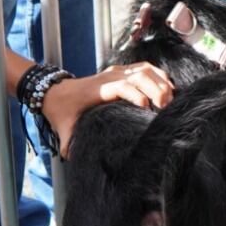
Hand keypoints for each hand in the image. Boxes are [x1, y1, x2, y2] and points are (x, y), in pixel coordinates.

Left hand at [40, 61, 174, 157]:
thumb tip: (72, 157)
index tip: (146, 108)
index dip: (136, 95)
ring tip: (171, 98)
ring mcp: (116, 71)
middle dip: (155, 89)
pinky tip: (168, 87)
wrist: (55, 91)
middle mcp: (109, 76)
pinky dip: (159, 75)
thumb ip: (68, 143)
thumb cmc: (62, 110)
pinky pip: (145, 67)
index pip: (121, 86)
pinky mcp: (122, 70)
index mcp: (98, 89)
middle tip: (166, 106)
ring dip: (160, 81)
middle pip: (139, 75)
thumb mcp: (63, 127)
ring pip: (145, 69)